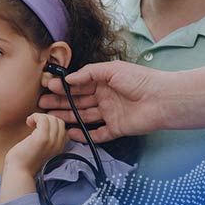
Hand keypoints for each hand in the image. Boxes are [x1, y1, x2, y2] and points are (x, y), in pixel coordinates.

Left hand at [0, 113, 67, 203]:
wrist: (19, 172)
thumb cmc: (25, 162)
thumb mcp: (40, 151)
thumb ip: (46, 141)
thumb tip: (40, 127)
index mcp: (59, 148)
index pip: (63, 128)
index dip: (51, 124)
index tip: (39, 127)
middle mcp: (58, 145)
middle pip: (59, 122)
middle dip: (46, 118)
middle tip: (34, 124)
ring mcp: (51, 141)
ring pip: (52, 119)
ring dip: (39, 117)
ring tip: (30, 123)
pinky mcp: (42, 138)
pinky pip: (43, 119)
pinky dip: (35, 116)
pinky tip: (28, 122)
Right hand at [43, 60, 169, 142]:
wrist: (162, 99)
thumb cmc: (140, 80)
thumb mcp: (111, 70)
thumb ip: (88, 73)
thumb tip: (69, 79)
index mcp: (104, 82)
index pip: (79, 84)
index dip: (64, 86)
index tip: (48, 87)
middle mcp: (105, 97)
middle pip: (78, 101)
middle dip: (60, 102)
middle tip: (42, 104)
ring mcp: (110, 114)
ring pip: (84, 116)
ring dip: (67, 117)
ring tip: (50, 118)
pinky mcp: (116, 129)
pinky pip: (97, 134)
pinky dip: (84, 135)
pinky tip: (70, 133)